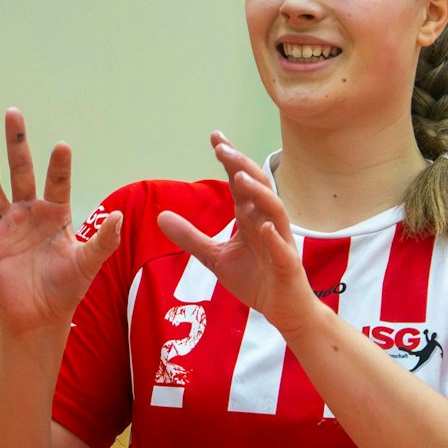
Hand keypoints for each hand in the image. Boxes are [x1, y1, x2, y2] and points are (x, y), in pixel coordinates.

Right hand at [0, 108, 121, 337]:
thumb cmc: (66, 290)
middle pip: (21, 171)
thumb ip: (103, 241)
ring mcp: (6, 226)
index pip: (57, 182)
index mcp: (56, 214)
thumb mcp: (88, 264)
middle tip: (14, 114)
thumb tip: (118, 217)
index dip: (59, 165)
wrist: (38, 319)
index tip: (61, 146)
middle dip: (18, 143)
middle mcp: (29, 214)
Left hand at [157, 133, 317, 333]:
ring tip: (241, 178)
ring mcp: (280, 242)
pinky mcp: (288, 265)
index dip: (229, 159)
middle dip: (241, 166)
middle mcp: (267, 223)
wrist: (282, 310)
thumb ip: (190, 237)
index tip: (214, 137)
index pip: (240, 182)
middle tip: (221, 147)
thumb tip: (160, 216)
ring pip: (274, 211)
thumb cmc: (254, 279)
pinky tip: (264, 227)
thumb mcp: (214, 257)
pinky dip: (274, 237)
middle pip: (257, 187)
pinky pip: (283, 249)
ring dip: (259, 193)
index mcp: (250, 218)